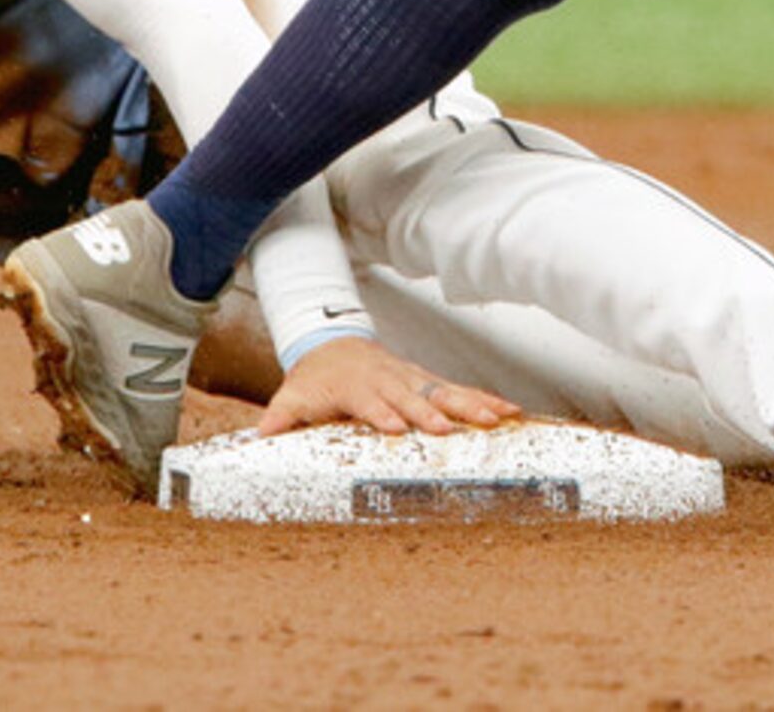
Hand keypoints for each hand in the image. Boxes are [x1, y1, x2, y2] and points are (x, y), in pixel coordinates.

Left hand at [256, 336, 521, 437]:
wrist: (333, 342)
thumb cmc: (316, 377)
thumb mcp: (293, 394)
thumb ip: (282, 414)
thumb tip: (264, 431)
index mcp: (358, 386)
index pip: (371, 401)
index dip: (383, 413)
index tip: (397, 427)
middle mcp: (390, 380)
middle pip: (414, 395)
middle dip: (432, 412)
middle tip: (449, 428)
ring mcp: (413, 378)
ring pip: (444, 390)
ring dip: (470, 404)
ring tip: (497, 418)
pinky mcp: (429, 381)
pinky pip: (459, 390)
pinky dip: (484, 399)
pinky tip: (509, 410)